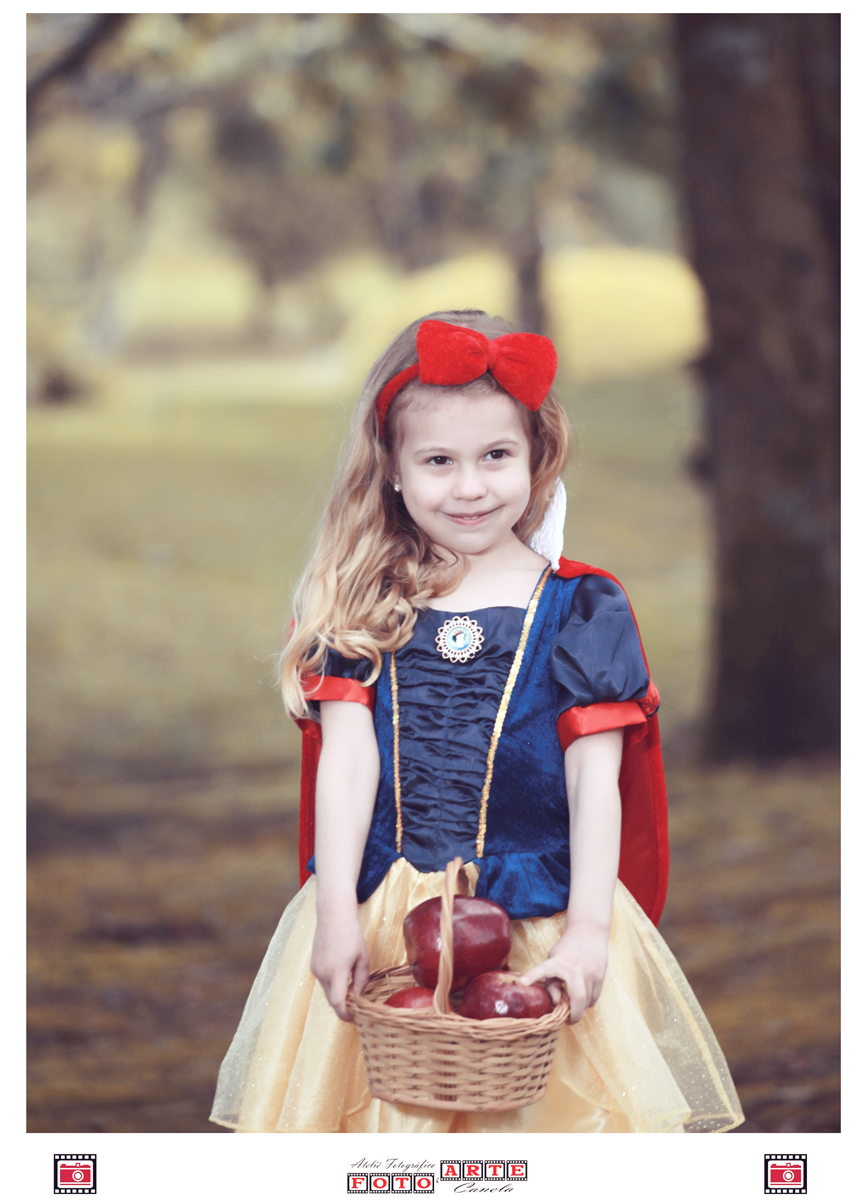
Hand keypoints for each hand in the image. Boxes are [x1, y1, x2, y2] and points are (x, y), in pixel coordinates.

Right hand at [310, 907, 369, 1021]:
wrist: (333, 916)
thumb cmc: (351, 935)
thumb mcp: (362, 957)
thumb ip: (361, 979)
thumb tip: (359, 995)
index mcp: (337, 972)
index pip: (338, 1003)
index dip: (346, 1015)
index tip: (355, 1018)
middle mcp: (323, 973)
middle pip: (332, 999)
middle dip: (344, 1005)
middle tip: (357, 1005)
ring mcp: (316, 970)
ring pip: (327, 991)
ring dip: (338, 993)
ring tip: (351, 986)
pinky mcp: (313, 965)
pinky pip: (323, 981)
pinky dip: (332, 983)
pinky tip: (341, 972)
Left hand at [519, 920, 609, 1024]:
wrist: (589, 931)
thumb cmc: (567, 949)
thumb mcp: (554, 959)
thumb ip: (551, 981)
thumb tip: (557, 1002)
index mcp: (557, 962)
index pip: (543, 969)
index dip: (532, 976)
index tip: (521, 983)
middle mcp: (574, 969)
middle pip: (577, 998)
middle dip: (574, 1014)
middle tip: (569, 1020)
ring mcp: (590, 973)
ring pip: (587, 1001)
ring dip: (581, 1007)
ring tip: (575, 1003)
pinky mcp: (600, 976)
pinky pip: (595, 997)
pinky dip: (588, 1001)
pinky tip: (584, 995)